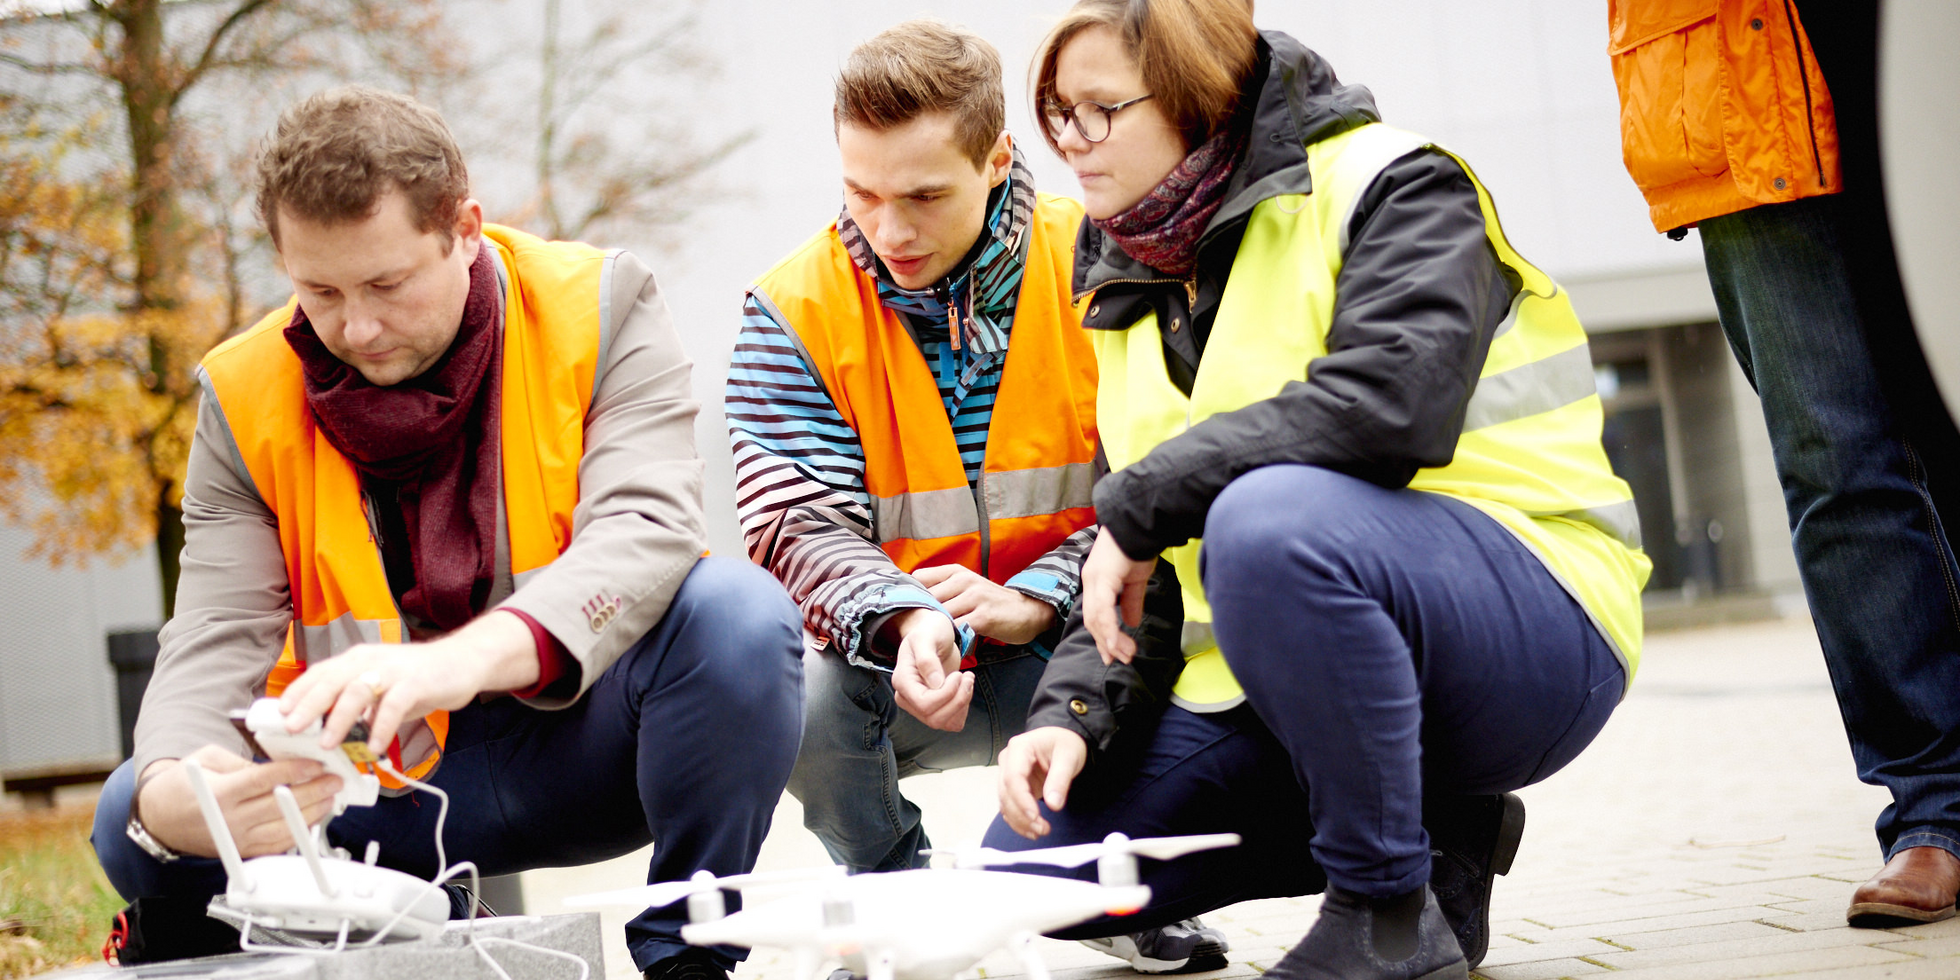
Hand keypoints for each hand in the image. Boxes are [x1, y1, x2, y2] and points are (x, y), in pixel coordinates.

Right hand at [135, 746, 342, 857]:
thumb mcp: (207, 759)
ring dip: (312, 814)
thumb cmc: (182, 785)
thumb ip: (243, 762)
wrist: (158, 818)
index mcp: (220, 792)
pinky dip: (297, 834)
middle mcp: (229, 819)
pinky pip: (275, 846)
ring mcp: (236, 839)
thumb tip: (277, 766)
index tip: (316, 765)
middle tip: (334, 780)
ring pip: (282, 829)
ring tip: (329, 798)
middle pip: (280, 806)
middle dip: (313, 791)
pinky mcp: (240, 852)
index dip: (295, 771)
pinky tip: (312, 819)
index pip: (266, 780)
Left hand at [278, 609, 539, 755]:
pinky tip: (378, 747)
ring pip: (357, 691)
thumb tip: (326, 732)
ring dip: (340, 719)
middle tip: (292, 729)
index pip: (319, 673)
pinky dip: (383, 727)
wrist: (462, 662)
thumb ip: (356, 705)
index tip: (279, 714)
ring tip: (328, 744)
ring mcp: (393, 670)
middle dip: (308, 706)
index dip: (297, 693)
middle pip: (331, 681)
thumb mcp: (380, 688)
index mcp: (356, 660)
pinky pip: (394, 706)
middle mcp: (370, 661)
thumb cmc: (416, 679)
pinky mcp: (416, 682)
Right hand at [889, 609, 971, 730]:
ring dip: (962, 704)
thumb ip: (927, 659)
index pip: (924, 704)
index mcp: (903, 681)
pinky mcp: (935, 707)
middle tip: (968, 676)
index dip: (946, 694)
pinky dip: (963, 709)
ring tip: (968, 681)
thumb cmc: (929, 631)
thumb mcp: (926, 637)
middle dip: (958, 699)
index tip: (958, 674)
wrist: (934, 633)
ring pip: (944, 723)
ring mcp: (920, 705)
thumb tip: (935, 684)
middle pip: (935, 718)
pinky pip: (951, 722)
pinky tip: (964, 689)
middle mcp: (908, 698)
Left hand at [913, 564, 1056, 644]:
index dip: (912, 596)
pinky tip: (951, 646)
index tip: (911, 612)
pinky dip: (952, 639)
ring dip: (936, 631)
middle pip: (928, 599)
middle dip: (921, 617)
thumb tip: (914, 599)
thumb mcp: (968, 586)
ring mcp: (975, 597)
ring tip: (932, 641)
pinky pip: (958, 629)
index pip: (920, 578)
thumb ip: (944, 589)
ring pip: (942, 615)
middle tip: (919, 633)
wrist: (1027, 610)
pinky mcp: (984, 617)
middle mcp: (964, 580)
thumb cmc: (991, 602)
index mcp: (956, 572)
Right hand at [996, 727, 1087, 839]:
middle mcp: (1008, 761)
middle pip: (1006, 793)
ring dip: (1019, 821)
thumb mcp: (1069, 757)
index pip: (1013, 778)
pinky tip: (1032, 830)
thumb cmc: (1065, 743)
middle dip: (1022, 816)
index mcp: (1019, 748)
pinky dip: (1018, 821)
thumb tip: (1053, 805)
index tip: (1036, 817)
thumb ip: (1060, 780)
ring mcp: (1008, 774)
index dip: (1022, 800)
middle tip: (1043, 829)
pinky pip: (1010, 806)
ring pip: (1005, 803)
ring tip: (1040, 831)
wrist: (1063, 740)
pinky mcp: (1013, 787)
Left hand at [1079, 529, 1155, 664]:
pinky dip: (1108, 628)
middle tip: (1117, 660)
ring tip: (1124, 655)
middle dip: (1105, 643)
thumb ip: (1132, 602)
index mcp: (1096, 582)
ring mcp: (1094, 579)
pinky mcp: (1103, 578)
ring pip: (1097, 618)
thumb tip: (1132, 623)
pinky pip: (1103, 609)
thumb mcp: (1135, 580)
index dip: (1102, 636)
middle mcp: (1091, 582)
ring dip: (1110, 640)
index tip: (1112, 654)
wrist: (1140, 524)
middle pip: (1092, 621)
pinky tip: (1114, 643)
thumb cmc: (1137, 547)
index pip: (1095, 615)